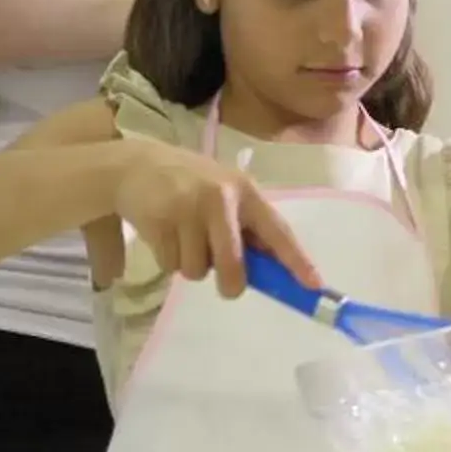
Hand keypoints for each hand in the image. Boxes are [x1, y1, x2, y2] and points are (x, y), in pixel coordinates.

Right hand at [113, 144, 320, 298]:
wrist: (137, 165)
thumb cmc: (192, 185)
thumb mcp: (225, 195)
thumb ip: (248, 228)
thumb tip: (274, 271)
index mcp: (245, 191)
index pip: (277, 230)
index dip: (296, 260)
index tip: (314, 285)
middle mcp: (220, 198)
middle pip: (232, 266)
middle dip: (230, 284)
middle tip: (226, 284)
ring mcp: (187, 209)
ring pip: (197, 271)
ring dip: (191, 265)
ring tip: (184, 238)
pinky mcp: (159, 222)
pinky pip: (171, 266)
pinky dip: (168, 259)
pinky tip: (165, 234)